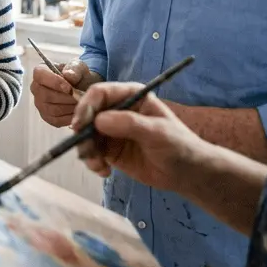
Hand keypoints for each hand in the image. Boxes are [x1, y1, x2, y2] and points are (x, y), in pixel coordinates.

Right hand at [30, 59, 88, 126]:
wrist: (82, 88)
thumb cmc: (77, 75)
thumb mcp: (79, 67)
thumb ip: (74, 69)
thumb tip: (68, 75)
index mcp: (40, 72)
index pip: (39, 75)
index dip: (53, 82)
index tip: (69, 88)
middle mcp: (36, 88)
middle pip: (45, 95)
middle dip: (66, 98)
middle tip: (80, 97)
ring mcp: (40, 104)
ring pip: (52, 109)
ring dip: (69, 107)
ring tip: (80, 103)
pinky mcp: (47, 117)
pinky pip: (56, 121)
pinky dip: (69, 117)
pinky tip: (77, 112)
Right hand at [71, 81, 203, 190]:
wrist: (186, 173)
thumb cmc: (178, 145)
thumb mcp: (157, 132)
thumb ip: (130, 124)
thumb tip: (98, 121)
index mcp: (130, 95)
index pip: (99, 94)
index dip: (86, 107)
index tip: (80, 126)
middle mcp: (116, 109)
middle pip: (87, 114)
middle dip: (82, 133)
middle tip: (87, 151)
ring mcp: (111, 130)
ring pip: (86, 135)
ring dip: (86, 150)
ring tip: (99, 166)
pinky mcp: (109, 149)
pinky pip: (91, 152)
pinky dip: (92, 162)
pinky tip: (104, 172)